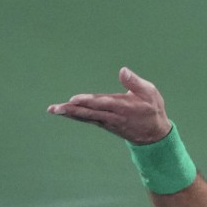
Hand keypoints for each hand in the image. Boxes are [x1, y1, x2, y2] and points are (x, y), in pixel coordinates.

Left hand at [47, 67, 171, 144]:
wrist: (154, 136)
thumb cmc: (152, 109)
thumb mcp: (150, 93)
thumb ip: (135, 82)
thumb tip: (122, 70)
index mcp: (123, 107)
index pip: (102, 103)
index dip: (88, 102)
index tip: (74, 99)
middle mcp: (112, 116)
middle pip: (88, 113)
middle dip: (71, 110)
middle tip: (54, 109)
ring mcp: (107, 122)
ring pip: (85, 117)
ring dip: (69, 113)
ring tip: (53, 109)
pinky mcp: (104, 124)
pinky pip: (87, 120)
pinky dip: (75, 116)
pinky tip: (64, 112)